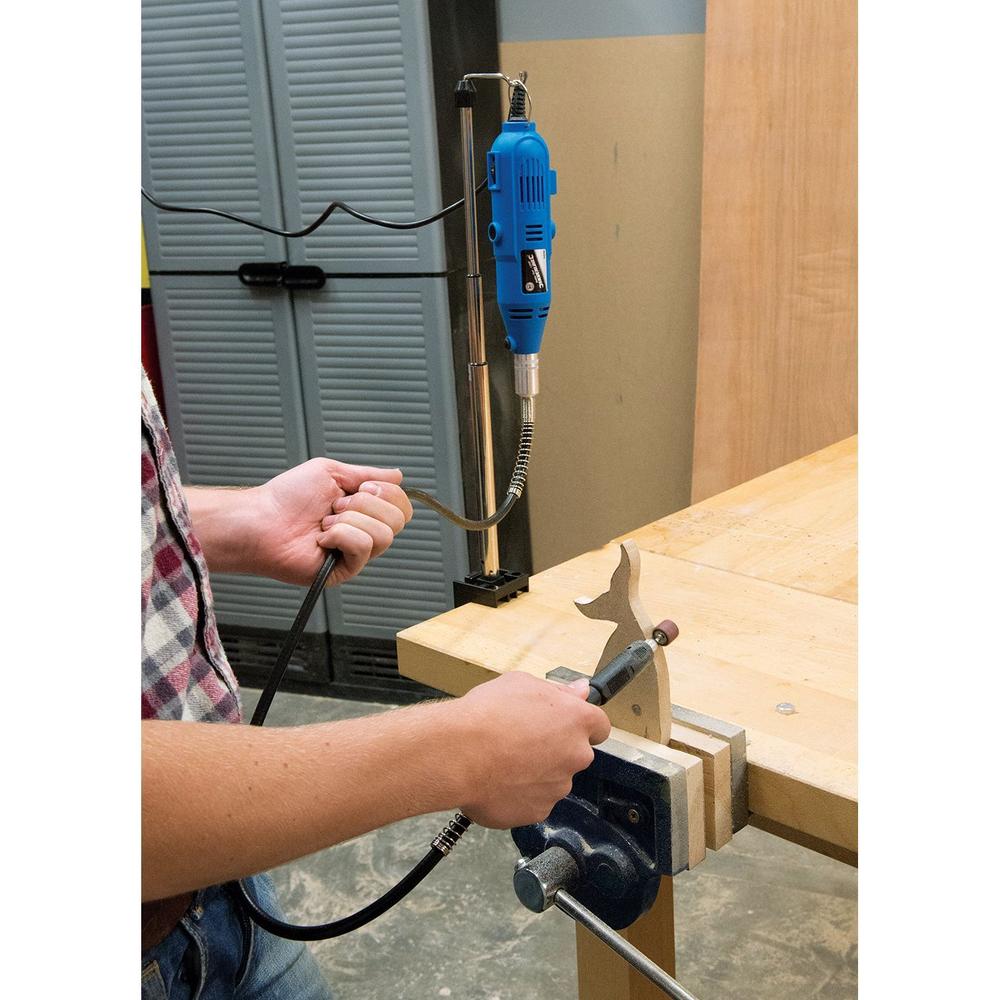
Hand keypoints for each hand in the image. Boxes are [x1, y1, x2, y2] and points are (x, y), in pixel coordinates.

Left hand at [252, 458, 412, 585]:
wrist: (261, 521)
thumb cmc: (286, 498)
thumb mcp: (331, 472)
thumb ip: (368, 473)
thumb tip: (398, 475)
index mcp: (363, 510)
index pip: (401, 505)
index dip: (387, 492)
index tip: (360, 487)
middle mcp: (364, 531)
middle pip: (399, 519)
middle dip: (365, 504)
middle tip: (335, 506)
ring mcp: (356, 553)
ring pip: (384, 534)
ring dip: (349, 520)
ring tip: (325, 523)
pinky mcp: (346, 570)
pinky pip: (363, 547)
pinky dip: (340, 535)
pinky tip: (322, 538)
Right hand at [450, 673, 610, 828]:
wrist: (460, 754)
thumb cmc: (488, 714)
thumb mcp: (521, 683)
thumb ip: (557, 691)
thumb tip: (580, 690)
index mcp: (576, 720)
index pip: (599, 726)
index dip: (581, 725)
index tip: (565, 725)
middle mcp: (575, 755)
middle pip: (574, 754)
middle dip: (556, 749)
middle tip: (522, 740)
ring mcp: (558, 787)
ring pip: (553, 779)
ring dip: (536, 772)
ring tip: (503, 761)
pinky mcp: (538, 811)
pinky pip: (534, 801)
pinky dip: (520, 794)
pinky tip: (497, 780)